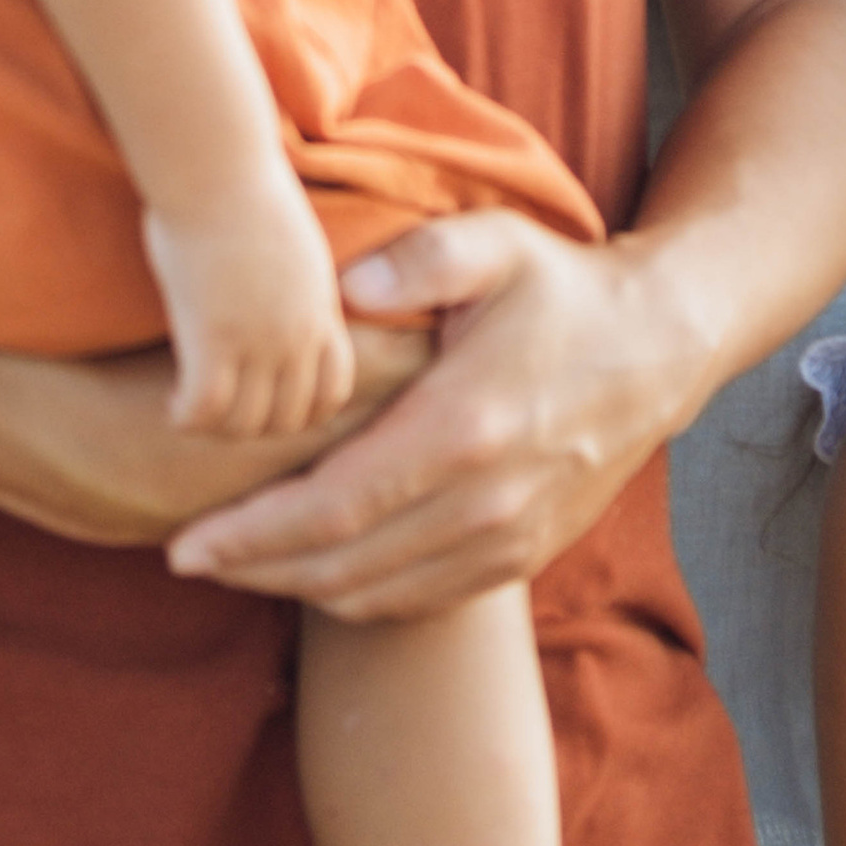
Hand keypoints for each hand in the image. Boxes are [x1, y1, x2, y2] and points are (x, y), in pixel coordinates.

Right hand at [142, 175, 356, 438]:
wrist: (218, 166)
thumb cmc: (242, 188)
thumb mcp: (293, 245)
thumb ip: (291, 286)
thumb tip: (270, 296)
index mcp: (321, 310)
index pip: (332, 391)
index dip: (301, 411)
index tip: (266, 403)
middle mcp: (298, 333)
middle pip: (289, 419)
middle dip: (254, 426)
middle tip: (220, 412)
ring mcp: (259, 339)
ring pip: (246, 423)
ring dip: (218, 428)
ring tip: (192, 412)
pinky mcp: (213, 337)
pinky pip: (204, 409)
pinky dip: (186, 419)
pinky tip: (172, 408)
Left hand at [164, 211, 709, 619]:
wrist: (661, 348)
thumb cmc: (563, 289)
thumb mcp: (497, 243)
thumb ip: (420, 257)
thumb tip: (341, 286)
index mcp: (465, 427)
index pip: (334, 507)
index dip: (251, 535)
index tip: (184, 545)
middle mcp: (486, 502)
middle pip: (343, 567)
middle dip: (254, 571)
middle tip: (186, 559)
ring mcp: (509, 539)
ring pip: (377, 596)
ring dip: (298, 589)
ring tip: (237, 564)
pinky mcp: (523, 558)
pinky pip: (420, 602)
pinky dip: (357, 597)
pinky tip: (317, 568)